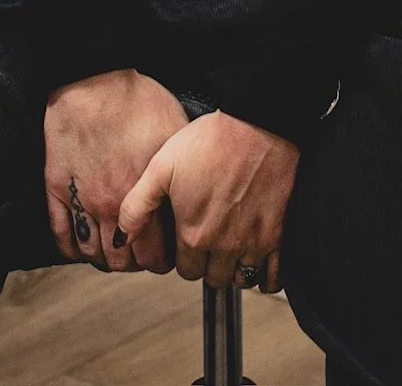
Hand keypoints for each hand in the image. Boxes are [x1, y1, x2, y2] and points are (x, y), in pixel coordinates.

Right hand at [44, 68, 188, 274]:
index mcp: (141, 196)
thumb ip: (180, 171)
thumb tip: (194, 192)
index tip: (167, 251)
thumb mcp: (174, 133)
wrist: (92, 81)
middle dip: (138, 261)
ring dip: (108, 257)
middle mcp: (109, 208)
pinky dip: (73, 250)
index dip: (165, 257)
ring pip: (94, 255)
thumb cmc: (135, 100)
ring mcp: (80, 201)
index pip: (156, 255)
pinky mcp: (56, 190)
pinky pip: (62, 237)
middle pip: (124, 261)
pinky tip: (85, 244)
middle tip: (144, 250)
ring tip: (118, 247)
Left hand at [117, 109, 296, 293]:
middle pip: (213, 277)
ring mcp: (254, 242)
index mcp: (194, 233)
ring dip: (235, 269)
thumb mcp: (162, 166)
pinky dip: (266, 277)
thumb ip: (137, 206)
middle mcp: (224, 245)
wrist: (258, 123)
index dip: (185, 254)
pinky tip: (259, 261)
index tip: (189, 236)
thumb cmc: (211, 139)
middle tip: (210, 239)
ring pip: (241, 279)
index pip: (185, 269)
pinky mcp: (279, 235)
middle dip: (209, 264)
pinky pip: (274, 278)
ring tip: (232, 246)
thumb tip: (121, 238)